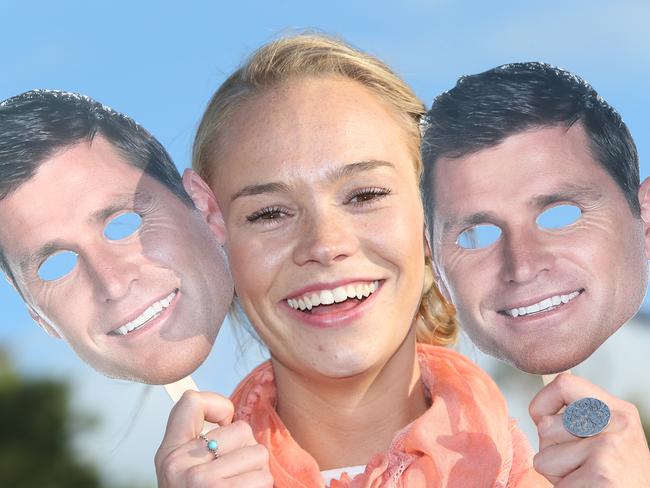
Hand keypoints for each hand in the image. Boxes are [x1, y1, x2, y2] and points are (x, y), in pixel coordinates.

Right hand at [155, 390, 272, 486]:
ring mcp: (200, 481)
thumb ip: (200, 442)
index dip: (218, 406)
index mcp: (169, 452)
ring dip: (257, 474)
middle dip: (246, 452)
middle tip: (232, 476)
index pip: (191, 402)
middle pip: (240, 429)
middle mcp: (180, 463)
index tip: (225, 422)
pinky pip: (263, 477)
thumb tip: (229, 413)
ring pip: (258, 454)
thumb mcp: (186, 471)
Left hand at [529, 373, 649, 486]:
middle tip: (578, 463)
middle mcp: (616, 422)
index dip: (542, 403)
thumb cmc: (622, 475)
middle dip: (551, 450)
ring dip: (557, 474)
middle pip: (545, 426)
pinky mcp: (601, 473)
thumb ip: (579, 417)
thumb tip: (539, 413)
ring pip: (543, 457)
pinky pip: (556, 483)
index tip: (542, 419)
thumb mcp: (610, 434)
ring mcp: (608, 446)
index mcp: (617, 409)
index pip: (563, 384)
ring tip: (584, 476)